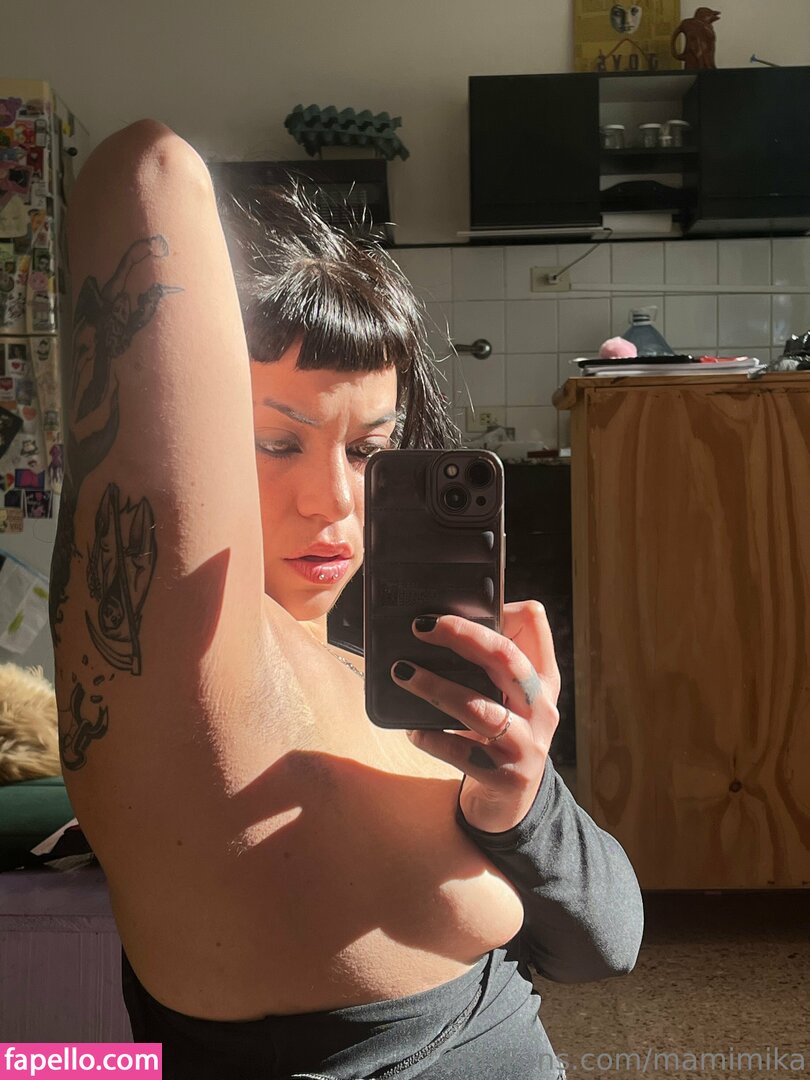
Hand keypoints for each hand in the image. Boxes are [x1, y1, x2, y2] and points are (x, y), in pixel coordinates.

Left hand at [392, 601, 559, 832]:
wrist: (511, 802)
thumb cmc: (500, 733)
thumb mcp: (506, 696)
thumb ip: (489, 662)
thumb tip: (439, 624)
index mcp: (542, 679)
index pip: (535, 629)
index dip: (503, 609)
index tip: (457, 602)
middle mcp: (541, 709)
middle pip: (508, 660)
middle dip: (464, 637)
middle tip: (421, 626)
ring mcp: (526, 746)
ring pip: (481, 709)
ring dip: (437, 688)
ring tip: (402, 672)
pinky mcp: (504, 777)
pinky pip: (463, 754)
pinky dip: (433, 739)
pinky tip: (411, 730)